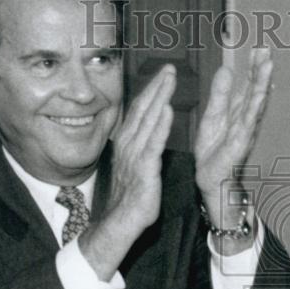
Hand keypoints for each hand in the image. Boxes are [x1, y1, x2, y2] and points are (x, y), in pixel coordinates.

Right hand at [108, 63, 175, 230]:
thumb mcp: (134, 167)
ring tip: (170, 78)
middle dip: (157, 86)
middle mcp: (129, 144)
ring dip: (160, 97)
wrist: (119, 222)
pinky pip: (153, 144)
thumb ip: (141, 149)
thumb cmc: (129, 198)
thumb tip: (148, 135)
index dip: (151, 91)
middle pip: (143, 109)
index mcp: (127, 143)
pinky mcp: (144, 169)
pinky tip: (167, 109)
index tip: (162, 75)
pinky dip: (161, 125)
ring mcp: (135, 156)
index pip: (139, 111)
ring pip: (148, 120)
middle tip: (169, 67)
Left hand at [194, 48, 272, 222]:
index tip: (260, 47)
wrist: (210, 179)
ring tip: (267, 65)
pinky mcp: (239, 143)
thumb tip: (226, 68)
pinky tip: (259, 94)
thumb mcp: (213, 116)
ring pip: (255, 103)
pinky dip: (254, 108)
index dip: (254, 66)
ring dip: (262, 84)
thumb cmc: (213, 151)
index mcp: (237, 110)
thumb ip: (220, 94)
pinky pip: (247, 122)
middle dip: (261, 69)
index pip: (248, 84)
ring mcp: (244, 131)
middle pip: (255, 89)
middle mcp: (244, 119)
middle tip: (267, 49)